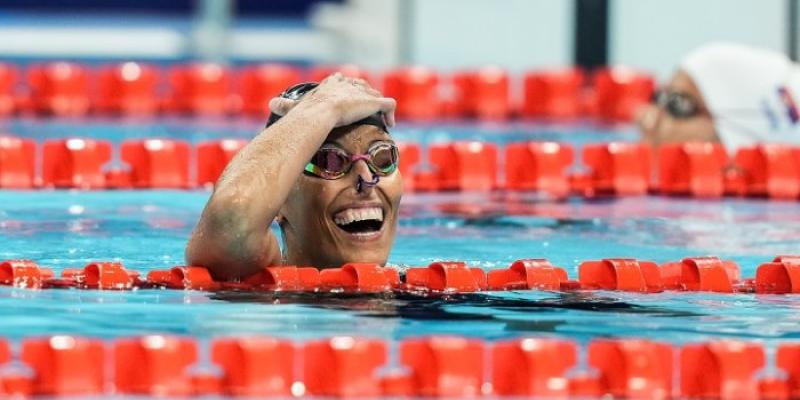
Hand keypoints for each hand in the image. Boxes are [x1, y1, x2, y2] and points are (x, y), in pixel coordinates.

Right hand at [268, 73, 395, 127]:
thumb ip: (284, 106)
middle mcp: (349, 85)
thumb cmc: (309, 110)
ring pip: (376, 95)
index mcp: (332, 84)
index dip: (345, 87)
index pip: (340, 80)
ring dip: (378, 107)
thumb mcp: (296, 107)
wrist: (323, 110)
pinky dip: (391, 114)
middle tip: (366, 111)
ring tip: (380, 119)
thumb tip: (270, 105)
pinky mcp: (375, 102)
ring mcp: (364, 93)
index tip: (347, 97)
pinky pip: (389, 105)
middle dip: (365, 97)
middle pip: (361, 86)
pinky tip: (390, 125)